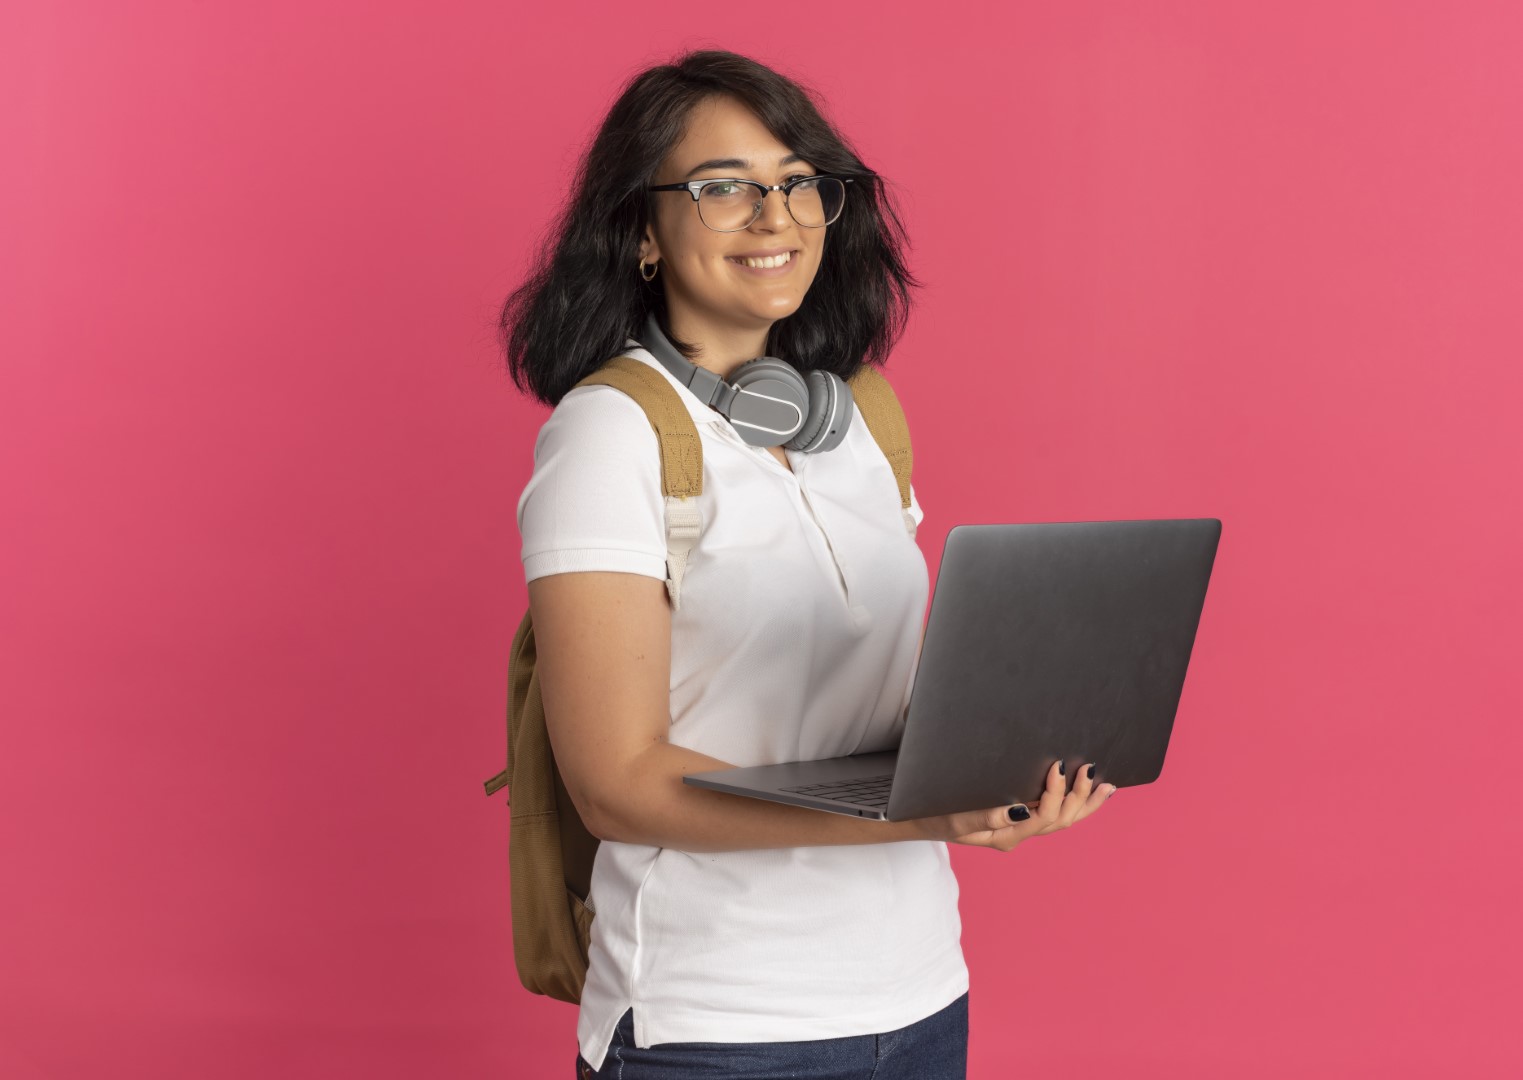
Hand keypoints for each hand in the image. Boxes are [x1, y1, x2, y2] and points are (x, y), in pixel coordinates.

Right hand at [906, 760, 1116, 851]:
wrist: (918, 819)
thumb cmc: (934, 814)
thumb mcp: (956, 817)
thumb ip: (986, 815)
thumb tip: (1020, 808)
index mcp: (1005, 836)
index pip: (1042, 817)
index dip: (1055, 793)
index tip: (1057, 765)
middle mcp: (1018, 835)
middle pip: (1061, 821)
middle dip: (1079, 797)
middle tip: (1088, 769)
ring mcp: (1021, 830)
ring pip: (1064, 821)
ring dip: (1085, 803)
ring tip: (1104, 784)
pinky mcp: (1020, 820)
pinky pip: (1055, 816)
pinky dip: (1076, 805)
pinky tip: (1089, 792)